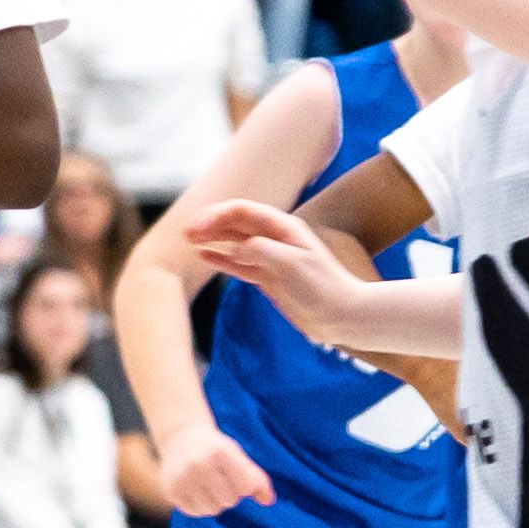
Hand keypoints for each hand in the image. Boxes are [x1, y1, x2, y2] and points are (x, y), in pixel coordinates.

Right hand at [159, 422, 277, 516]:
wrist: (181, 438)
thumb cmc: (216, 450)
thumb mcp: (238, 456)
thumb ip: (256, 478)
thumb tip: (269, 502)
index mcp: (221, 452)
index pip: (246, 487)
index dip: (245, 486)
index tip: (237, 476)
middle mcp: (199, 464)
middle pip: (229, 500)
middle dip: (229, 494)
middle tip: (220, 480)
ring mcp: (182, 478)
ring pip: (212, 509)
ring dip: (215, 503)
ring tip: (209, 487)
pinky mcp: (170, 490)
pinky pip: (195, 512)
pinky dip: (199, 506)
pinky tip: (196, 491)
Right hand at [188, 198, 372, 342]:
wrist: (343, 316)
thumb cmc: (322, 288)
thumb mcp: (290, 264)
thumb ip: (260, 251)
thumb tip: (235, 248)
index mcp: (283, 227)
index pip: (243, 211)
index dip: (217, 215)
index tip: (197, 227)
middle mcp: (275, 238)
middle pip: (236, 223)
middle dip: (210, 224)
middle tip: (185, 233)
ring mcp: (271, 258)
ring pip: (235, 242)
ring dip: (212, 239)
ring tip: (189, 240)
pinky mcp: (269, 277)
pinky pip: (240, 264)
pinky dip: (222, 259)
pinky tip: (204, 256)